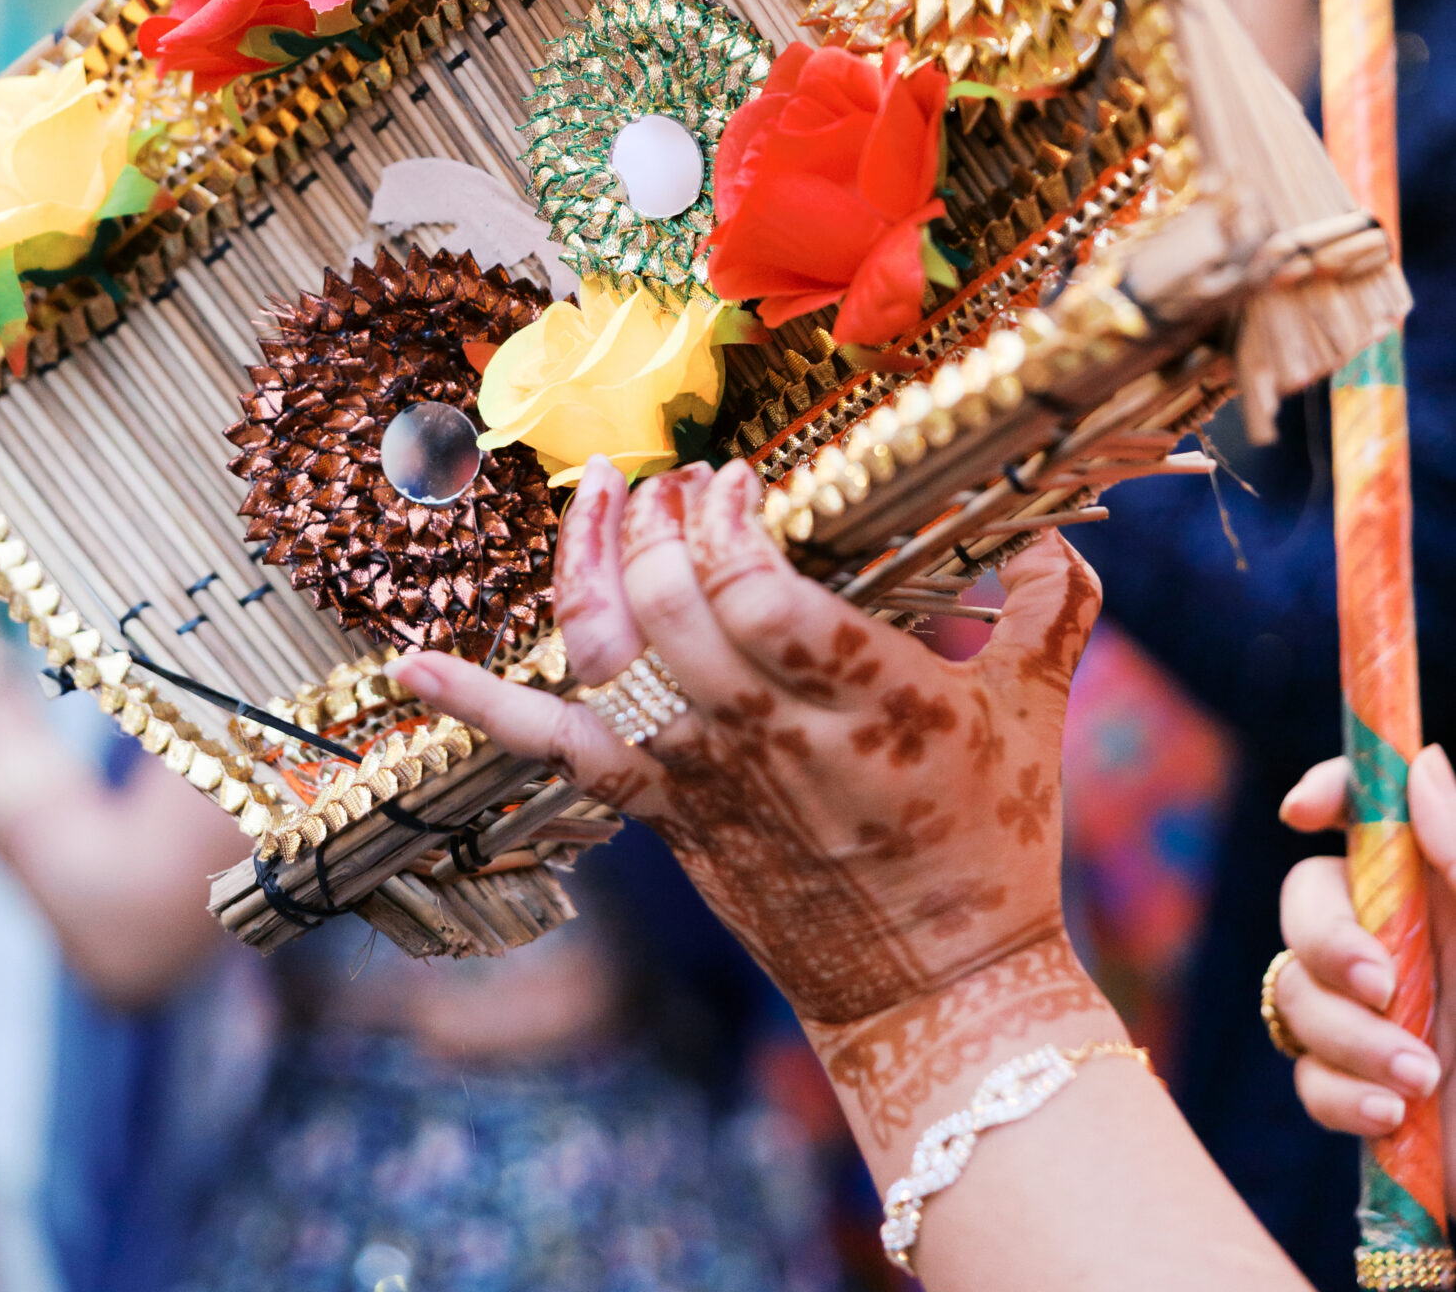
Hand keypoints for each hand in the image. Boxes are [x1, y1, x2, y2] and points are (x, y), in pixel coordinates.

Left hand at [391, 453, 1115, 1146]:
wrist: (937, 990)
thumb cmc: (993, 843)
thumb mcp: (1034, 713)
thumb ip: (1050, 607)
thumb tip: (1058, 529)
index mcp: (865, 698)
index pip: (758, 590)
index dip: (728, 522)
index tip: (735, 479)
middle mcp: (768, 732)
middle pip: (669, 605)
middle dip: (654, 521)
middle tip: (670, 478)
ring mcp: (703, 774)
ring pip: (611, 654)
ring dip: (586, 564)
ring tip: (594, 496)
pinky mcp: (663, 810)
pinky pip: (553, 750)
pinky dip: (478, 703)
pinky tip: (411, 665)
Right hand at [1278, 746, 1455, 1195]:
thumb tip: (1421, 766)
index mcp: (1441, 892)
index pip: (1369, 812)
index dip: (1328, 791)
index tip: (1302, 812)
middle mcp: (1401, 940)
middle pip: (1306, 897)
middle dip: (1327, 939)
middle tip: (1382, 984)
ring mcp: (1374, 1013)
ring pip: (1295, 989)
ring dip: (1348, 1035)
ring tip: (1422, 1080)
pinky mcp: (1360, 1086)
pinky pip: (1305, 1071)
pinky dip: (1338, 1093)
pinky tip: (1391, 1115)